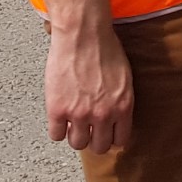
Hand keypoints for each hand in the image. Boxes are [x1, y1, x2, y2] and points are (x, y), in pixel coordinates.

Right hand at [45, 20, 132, 153]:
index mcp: (123, 106)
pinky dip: (57, 129)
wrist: (83, 35)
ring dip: (75, 135)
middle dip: (94, 139)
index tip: (107, 134)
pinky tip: (60, 118)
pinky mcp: (58, 110)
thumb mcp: (125, 77)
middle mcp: (103, 114)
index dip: (112, 137)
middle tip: (89, 130)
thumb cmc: (105, 48)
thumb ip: (121, 100)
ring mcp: (80, 114)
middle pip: (99, 146)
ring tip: (74, 124)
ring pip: (77, 144)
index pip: (121, 139)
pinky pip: (56, 135)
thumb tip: (116, 114)